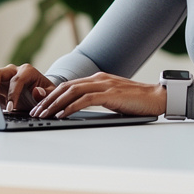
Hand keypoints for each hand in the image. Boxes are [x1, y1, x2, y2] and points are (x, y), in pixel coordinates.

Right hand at [0, 64, 54, 112]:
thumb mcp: (50, 94)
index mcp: (27, 71)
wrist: (40, 95)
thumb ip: (45, 94)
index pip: (16, 81)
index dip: (12, 94)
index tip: (11, 107)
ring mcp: (5, 77)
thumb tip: (37, 91)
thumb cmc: (45, 93)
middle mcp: (13, 71)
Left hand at [29, 72, 166, 118]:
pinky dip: (70, 107)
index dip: (52, 95)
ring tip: (43, 115)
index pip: (69, 85)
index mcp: (98, 79)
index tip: (40, 106)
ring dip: (55, 104)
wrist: (157, 98)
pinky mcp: (110, 94)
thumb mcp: (112, 98)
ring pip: (72, 92)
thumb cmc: (137, 101)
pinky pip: (85, 100)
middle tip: (35, 112)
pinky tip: (61, 115)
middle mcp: (98, 79)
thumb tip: (79, 109)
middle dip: (48, 100)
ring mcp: (104, 85)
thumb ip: (97, 99)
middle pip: (66, 87)